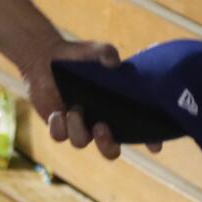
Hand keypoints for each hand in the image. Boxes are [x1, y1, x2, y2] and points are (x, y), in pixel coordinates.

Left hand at [21, 36, 139, 161]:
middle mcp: (99, 123)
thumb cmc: (79, 56)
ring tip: (74, 110)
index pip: (139, 131)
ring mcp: (77, 126)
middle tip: (101, 127)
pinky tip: (58, 113)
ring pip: (81, 143)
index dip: (149, 141)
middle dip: (107, 145)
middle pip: (110, 151)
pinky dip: (59, 127)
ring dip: (78, 130)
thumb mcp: (95, 51)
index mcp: (116, 110)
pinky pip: (59, 136)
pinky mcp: (57, 125)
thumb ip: (107, 53)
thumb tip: (114, 62)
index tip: (154, 145)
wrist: (48, 57)